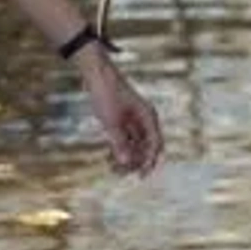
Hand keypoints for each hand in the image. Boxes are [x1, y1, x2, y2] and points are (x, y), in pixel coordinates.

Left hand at [77, 50, 163, 175]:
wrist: (95, 73)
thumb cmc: (106, 93)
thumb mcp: (111, 121)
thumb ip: (119, 142)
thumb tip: (126, 162)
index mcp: (147, 117)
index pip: (155, 145)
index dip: (149, 162)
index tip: (140, 176)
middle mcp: (144, 119)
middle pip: (146, 147)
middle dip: (135, 162)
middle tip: (119, 173)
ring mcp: (134, 119)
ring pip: (135, 145)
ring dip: (126, 157)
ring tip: (111, 168)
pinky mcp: (123, 119)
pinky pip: (125, 139)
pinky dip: (119, 148)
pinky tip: (108, 157)